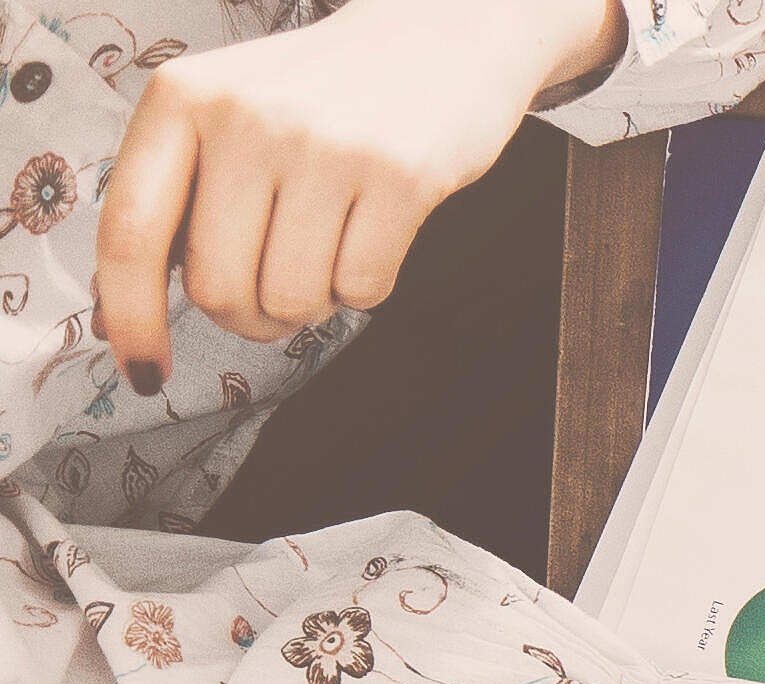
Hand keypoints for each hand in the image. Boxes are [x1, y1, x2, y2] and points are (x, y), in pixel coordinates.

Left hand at [96, 0, 617, 387]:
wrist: (438, 35)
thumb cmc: (323, 94)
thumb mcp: (227, 114)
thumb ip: (179, 192)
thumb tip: (129, 304)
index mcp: (182, 100)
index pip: (131, 232)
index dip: (130, 316)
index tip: (143, 369)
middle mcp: (246, 118)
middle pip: (220, 288)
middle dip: (251, 315)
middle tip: (275, 289)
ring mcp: (325, 145)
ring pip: (293, 299)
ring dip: (312, 302)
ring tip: (328, 250)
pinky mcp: (402, 175)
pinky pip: (364, 289)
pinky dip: (366, 285)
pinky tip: (373, 233)